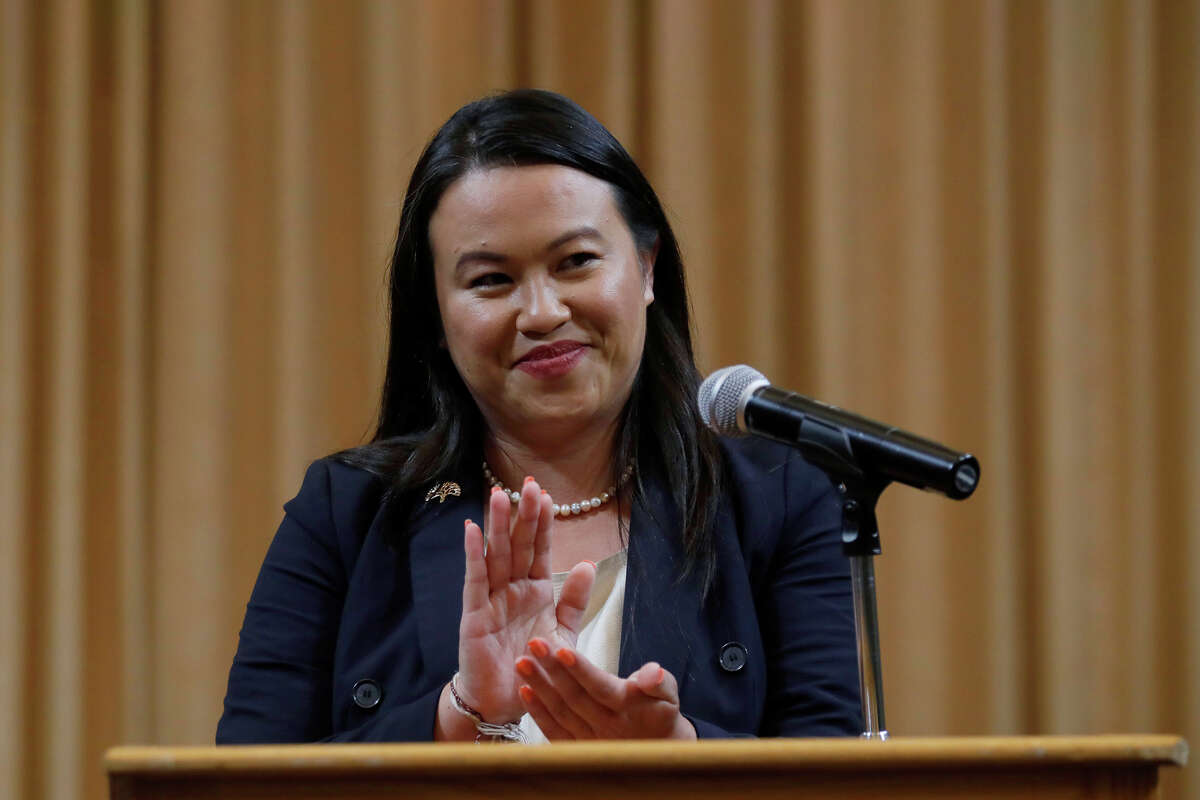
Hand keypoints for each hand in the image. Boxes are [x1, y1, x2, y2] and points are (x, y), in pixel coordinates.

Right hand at [454, 480, 595, 723]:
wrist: (505, 702)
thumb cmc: (532, 665)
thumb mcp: (563, 634)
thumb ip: (574, 601)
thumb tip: (586, 562)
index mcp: (535, 590)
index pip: (539, 549)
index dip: (542, 522)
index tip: (547, 494)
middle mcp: (512, 589)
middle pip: (517, 545)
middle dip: (522, 515)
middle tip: (528, 484)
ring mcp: (491, 599)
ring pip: (496, 555)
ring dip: (497, 526)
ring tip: (500, 495)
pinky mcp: (474, 615)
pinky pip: (474, 580)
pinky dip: (473, 555)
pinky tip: (473, 530)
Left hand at [515, 638, 697, 739]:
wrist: (658, 750)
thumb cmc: (660, 712)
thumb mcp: (669, 695)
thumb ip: (660, 682)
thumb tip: (654, 672)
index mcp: (627, 707)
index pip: (601, 687)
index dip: (582, 670)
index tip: (562, 650)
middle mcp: (606, 725)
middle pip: (575, 697)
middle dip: (552, 669)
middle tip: (534, 643)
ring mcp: (589, 740)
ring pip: (560, 713)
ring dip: (540, 687)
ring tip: (522, 663)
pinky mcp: (577, 749)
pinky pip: (554, 732)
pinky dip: (538, 714)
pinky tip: (524, 691)